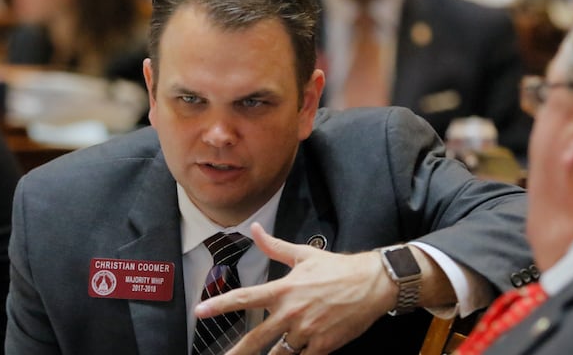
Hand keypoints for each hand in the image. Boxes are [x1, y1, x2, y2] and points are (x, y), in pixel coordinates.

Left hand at [194, 222, 397, 354]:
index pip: (245, 298)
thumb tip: (255, 229)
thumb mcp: (304, 254)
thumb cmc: (337, 268)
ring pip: (279, 353)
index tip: (200, 311)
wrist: (372, 284)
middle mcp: (292, 312)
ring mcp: (307, 331)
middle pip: (256, 338)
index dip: (220, 305)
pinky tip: (294, 354)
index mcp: (284, 289)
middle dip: (236, 353)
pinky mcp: (323, 345)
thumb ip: (274, 246)